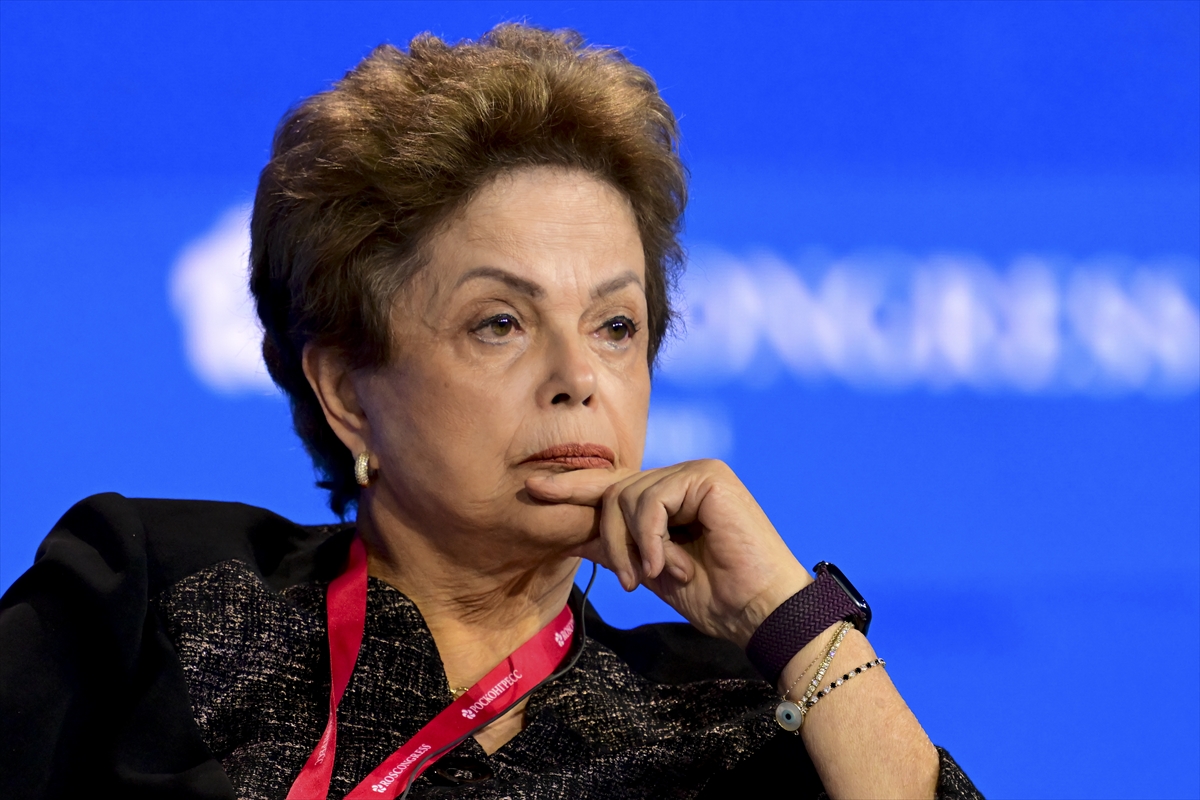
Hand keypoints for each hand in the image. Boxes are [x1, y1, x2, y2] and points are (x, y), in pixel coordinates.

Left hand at [525, 460, 811, 646]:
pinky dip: (651, 538)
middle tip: (627, 581)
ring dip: (633, 546)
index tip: (531, 488)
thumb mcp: (649, 571)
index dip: (572, 487)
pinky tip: (666, 565)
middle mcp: (683, 477)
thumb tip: (570, 533)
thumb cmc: (714, 596)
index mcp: (670, 497)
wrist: (759, 612)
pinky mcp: (709, 477)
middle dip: (610, 539)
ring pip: (628, 495)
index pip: (612, 485)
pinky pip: (652, 501)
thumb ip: (615, 546)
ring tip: (653, 576)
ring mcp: (697, 473)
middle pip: (614, 491)